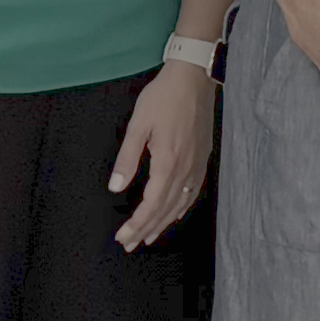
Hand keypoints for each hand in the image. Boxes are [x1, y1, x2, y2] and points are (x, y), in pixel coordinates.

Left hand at [111, 61, 218, 245]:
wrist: (194, 77)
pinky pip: (193, 191)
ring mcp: (197, 164)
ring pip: (181, 204)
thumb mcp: (139, 125)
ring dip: (164, 223)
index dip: (137, 224)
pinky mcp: (203, 156)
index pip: (152, 205)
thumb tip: (116, 187)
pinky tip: (176, 213)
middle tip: (131, 243)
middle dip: (147, 229)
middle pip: (166, 210)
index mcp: (168, 162)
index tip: (123, 237)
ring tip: (150, 235)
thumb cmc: (164, 97)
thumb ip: (127, 158)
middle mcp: (186, 168)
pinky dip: (182, 207)